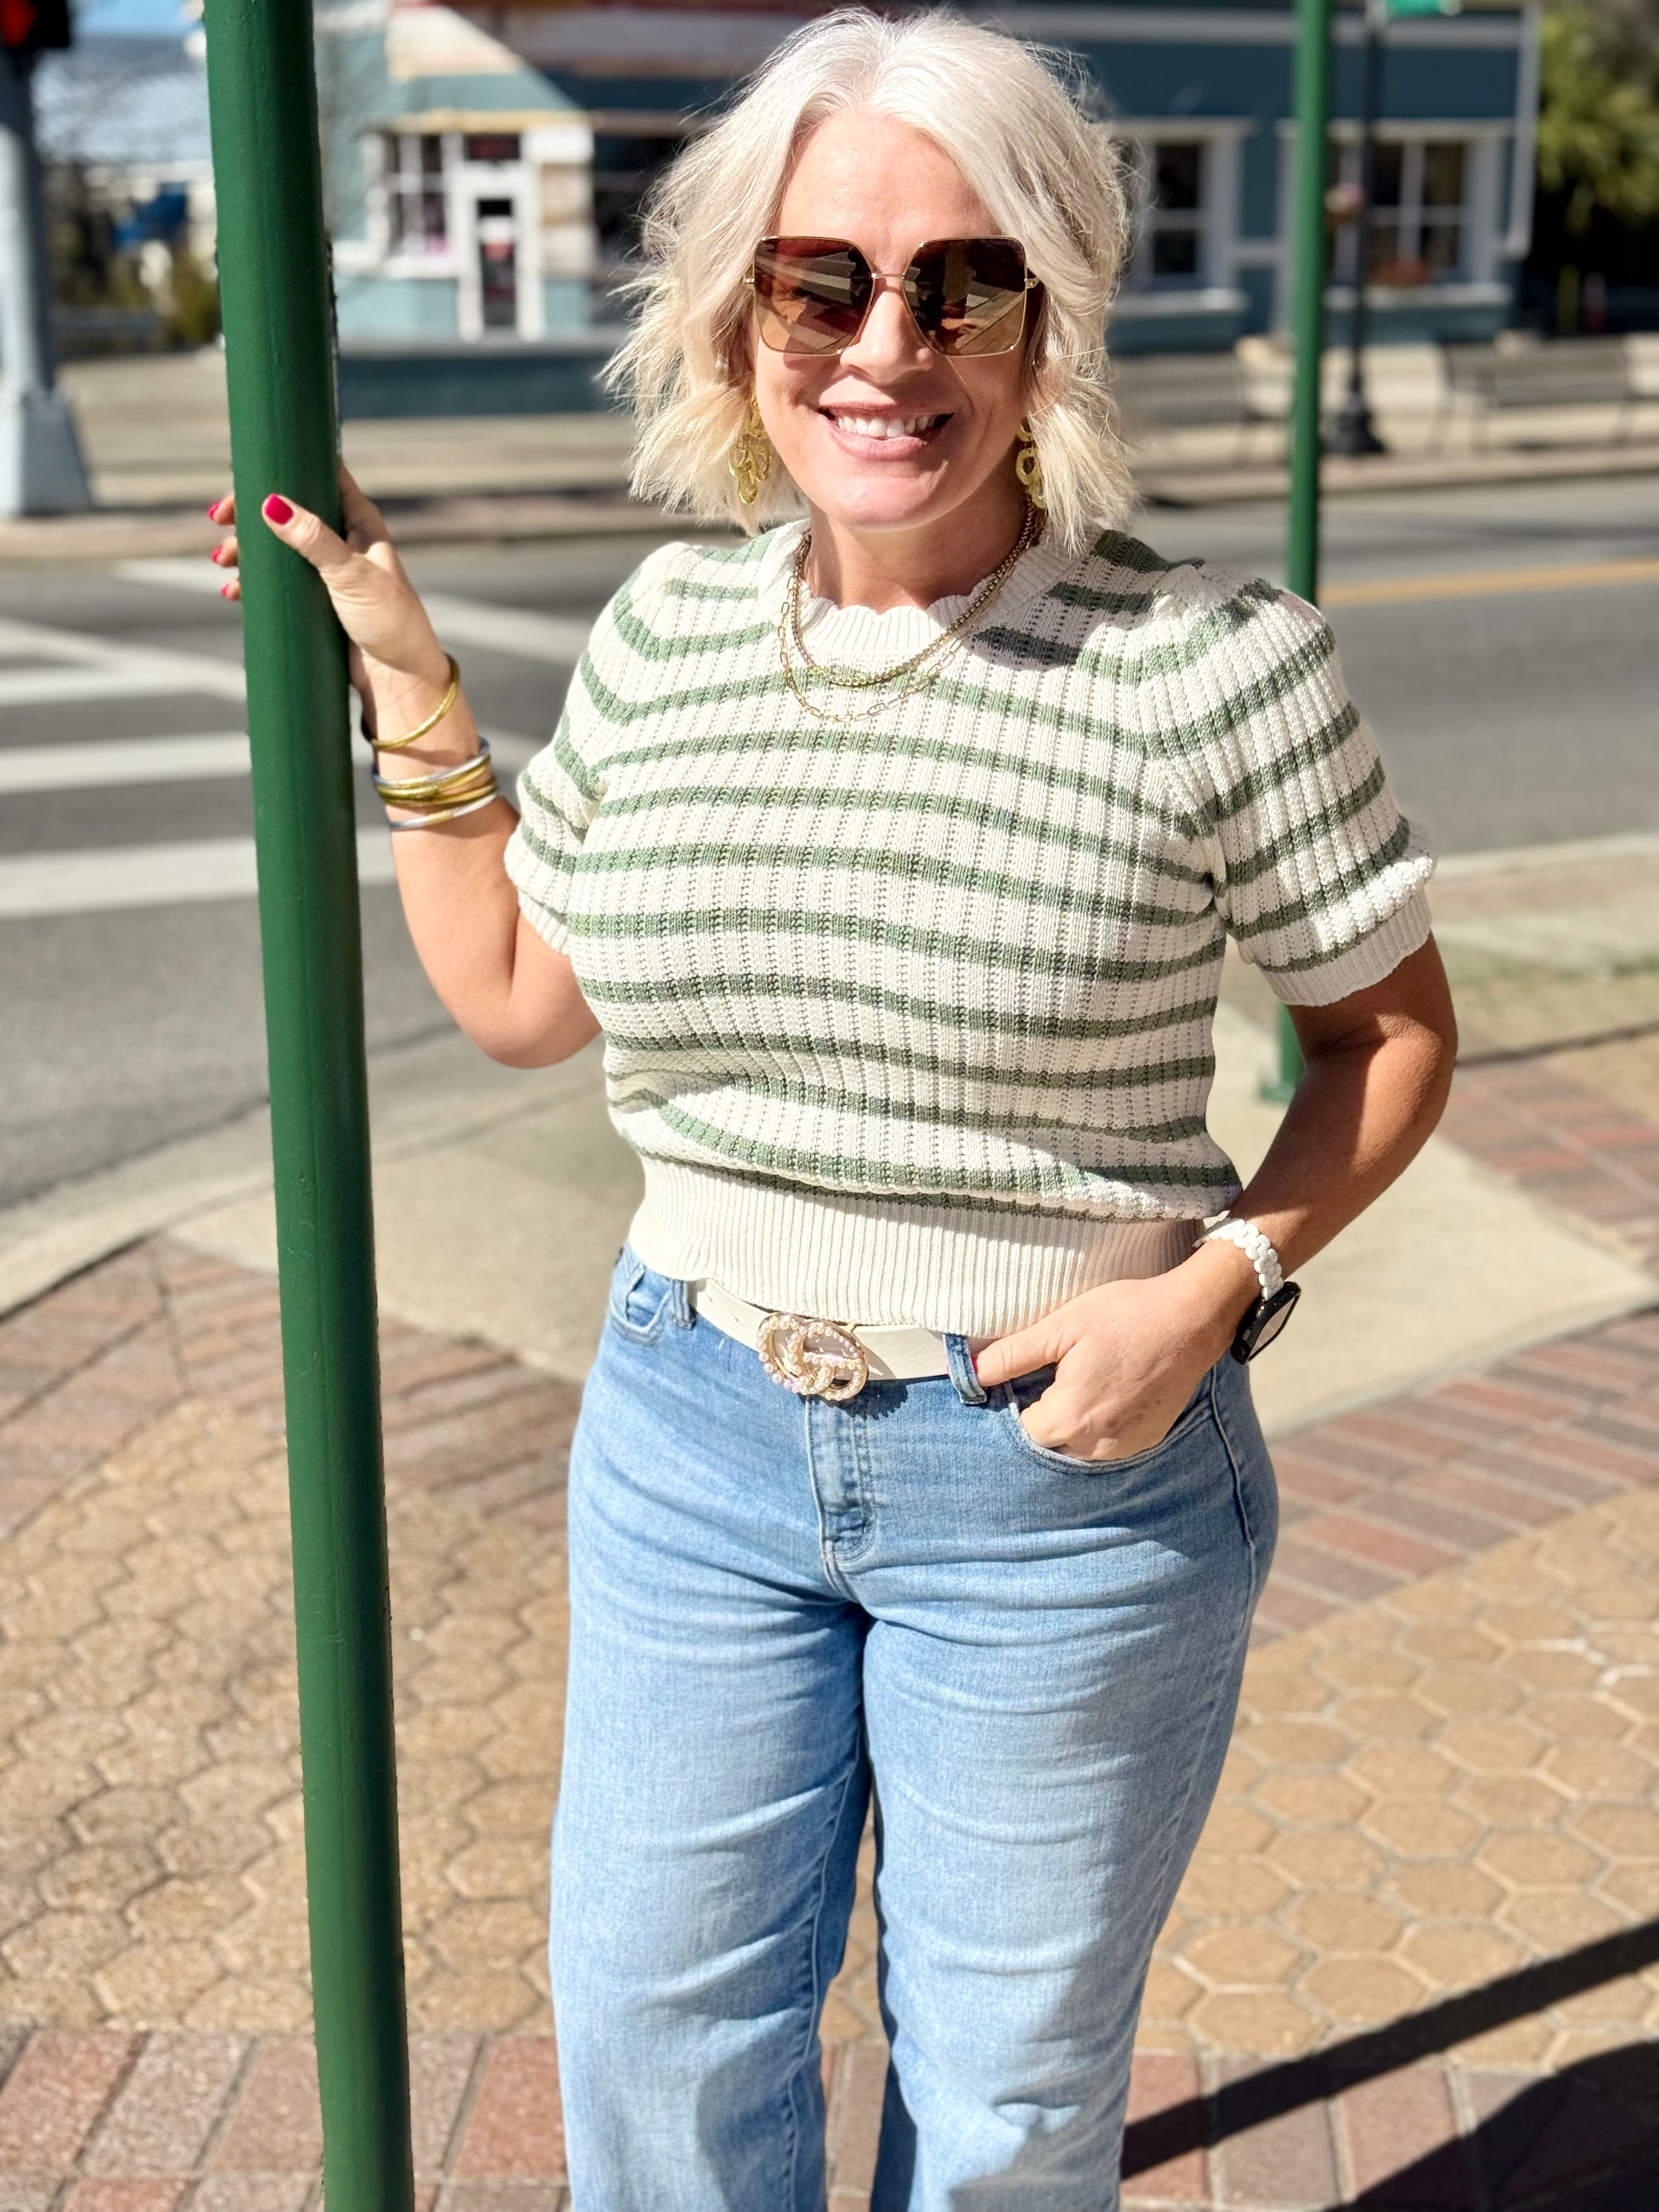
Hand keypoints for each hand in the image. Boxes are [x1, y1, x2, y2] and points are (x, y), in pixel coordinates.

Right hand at [208, 462, 450, 732]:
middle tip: (220, 520)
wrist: (400, 678)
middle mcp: (343, 539)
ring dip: (248, 550)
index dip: (284, 468)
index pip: (320, 475)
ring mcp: (328, 569)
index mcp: (360, 521)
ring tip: (223, 562)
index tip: (245, 476)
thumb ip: (314, 539)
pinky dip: (255, 583)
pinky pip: (278, 581)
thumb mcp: (351, 575)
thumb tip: (271, 504)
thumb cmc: (389, 621)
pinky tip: (234, 592)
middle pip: (289, 510)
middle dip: (252, 514)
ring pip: (278, 546)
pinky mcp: (316, 599)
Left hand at [972, 1247, 1252, 1461]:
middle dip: (1046, 1414)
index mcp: (1069, 1417)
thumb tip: (971, 1372)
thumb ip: (1013, 1354)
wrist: (1193, 1318)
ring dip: (1073, 1423)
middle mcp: (1097, 1443)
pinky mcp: (1149, 1437)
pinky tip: (1110, 1389)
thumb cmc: (1126, 1315)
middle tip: (1058, 1374)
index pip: (1023, 1430)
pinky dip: (1102, 1424)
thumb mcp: (1061, 1326)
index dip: (1019, 1403)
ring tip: (1085, 1380)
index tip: (1028, 1377)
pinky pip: (1110, 1443)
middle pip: (1051, 1443)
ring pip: (1080, 1447)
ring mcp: (1127, 1444)